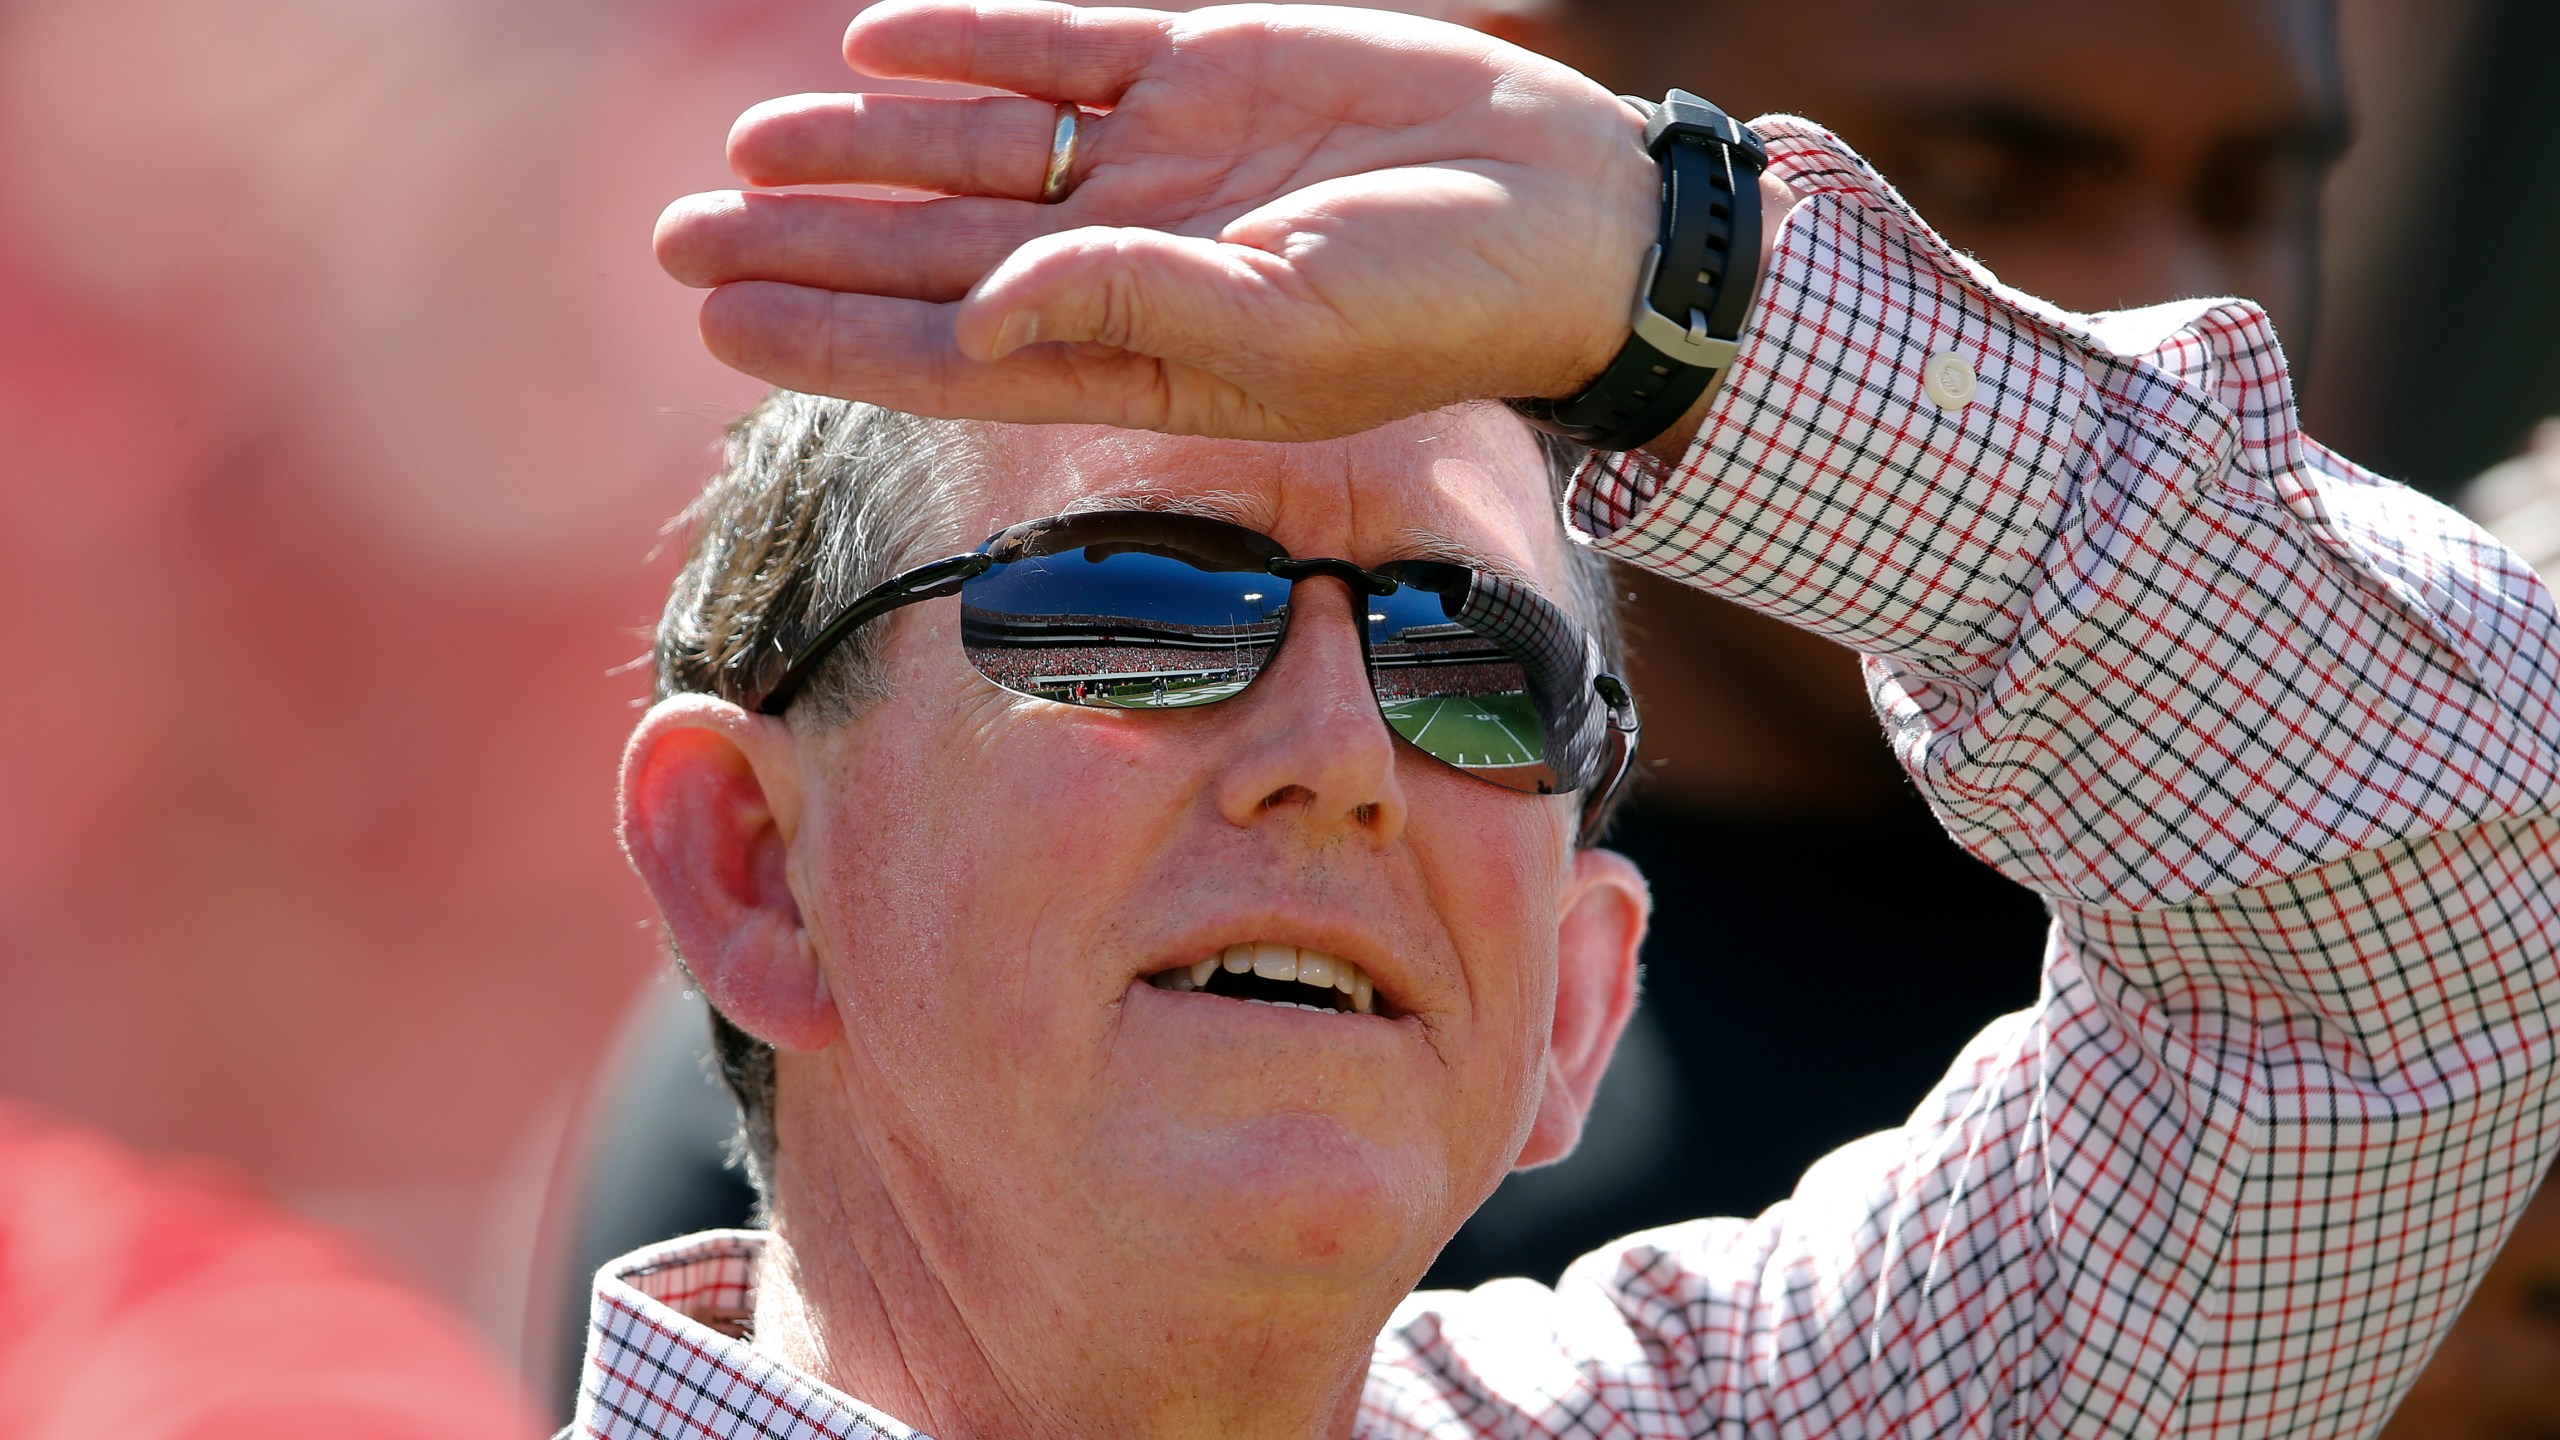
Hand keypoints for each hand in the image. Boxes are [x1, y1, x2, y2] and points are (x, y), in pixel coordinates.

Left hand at [654, 0, 1661, 439]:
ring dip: (862, 147)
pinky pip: (1056, 48)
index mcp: (1137, 355)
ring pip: (973, 148)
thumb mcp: (1287, 330)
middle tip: (675, 233)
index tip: (719, 315)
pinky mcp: (1198, 65)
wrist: (1563, 205)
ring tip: (745, 145)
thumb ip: (1132, 314)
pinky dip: (969, 41)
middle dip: (810, 245)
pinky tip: (872, 41)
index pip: (948, 354)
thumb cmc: (1442, 303)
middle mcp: (1126, 261)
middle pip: (932, 252)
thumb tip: (977, 315)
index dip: (830, 336)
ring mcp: (1157, 160)